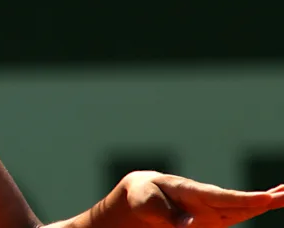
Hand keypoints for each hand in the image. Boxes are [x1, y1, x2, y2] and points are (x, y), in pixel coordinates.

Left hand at [118, 170, 283, 226]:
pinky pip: (240, 213)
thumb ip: (167, 213)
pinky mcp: (216, 217)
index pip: (221, 197)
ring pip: (245, 207)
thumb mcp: (148, 203)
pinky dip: (256, 207)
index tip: (265, 198)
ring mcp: (214, 208)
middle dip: (264, 199)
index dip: (243, 199)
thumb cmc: (145, 196)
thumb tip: (188, 226)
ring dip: (267, 201)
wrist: (145, 194)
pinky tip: (272, 200)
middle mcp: (207, 198)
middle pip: (240, 201)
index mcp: (191, 191)